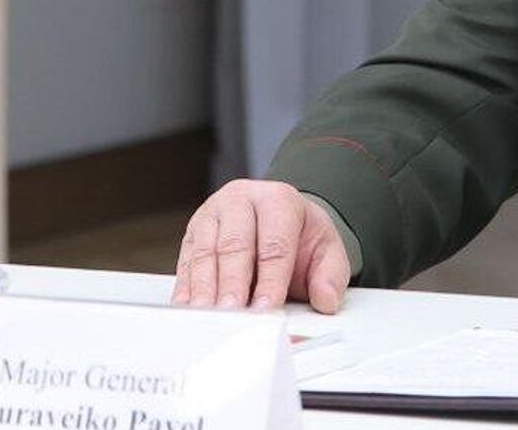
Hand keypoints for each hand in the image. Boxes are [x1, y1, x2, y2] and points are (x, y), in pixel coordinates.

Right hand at [170, 179, 350, 312]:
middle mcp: (241, 200)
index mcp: (278, 200)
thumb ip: (331, 275)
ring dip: (205, 288)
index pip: (275, 244)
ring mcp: (212, 214)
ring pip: (205, 253)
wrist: (277, 219)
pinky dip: (187, 287)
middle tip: (233, 313)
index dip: (271, 279)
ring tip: (209, 316)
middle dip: (233, 284)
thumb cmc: (299, 236)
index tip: (267, 307)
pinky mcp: (193, 232)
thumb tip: (326, 300)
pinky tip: (190, 308)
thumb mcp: (326, 250)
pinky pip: (186, 261)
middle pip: (234, 246)